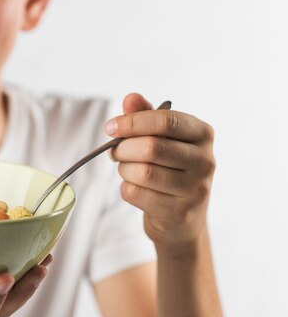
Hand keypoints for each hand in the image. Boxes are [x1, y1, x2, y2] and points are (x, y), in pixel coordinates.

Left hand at [107, 93, 215, 244]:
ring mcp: (195, 189)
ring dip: (124, 170)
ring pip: (143, 172)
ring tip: (126, 170)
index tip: (110, 127)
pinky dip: (126, 189)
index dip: (133, 122)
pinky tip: (134, 188)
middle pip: (151, 147)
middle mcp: (205, 160)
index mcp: (202, 134)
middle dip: (123, 149)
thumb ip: (146, 116)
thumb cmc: (169, 170)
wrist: (182, 218)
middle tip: (115, 152)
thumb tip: (130, 98)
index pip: (166, 121)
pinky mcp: (179, 212)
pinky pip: (137, 194)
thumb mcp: (162, 139)